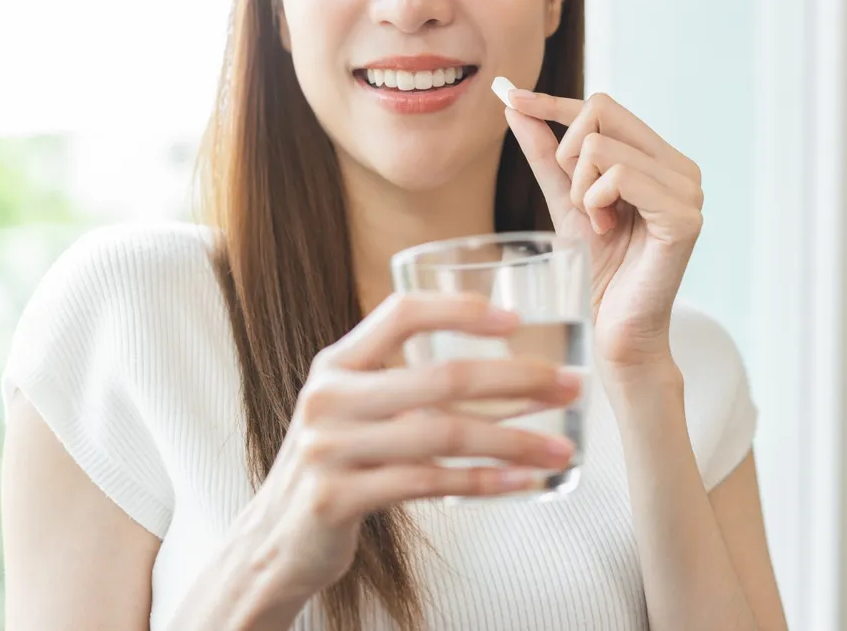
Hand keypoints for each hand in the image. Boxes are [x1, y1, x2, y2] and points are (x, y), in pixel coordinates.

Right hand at [227, 292, 579, 604]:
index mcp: (337, 363)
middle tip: (569, 386)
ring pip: (444, 434)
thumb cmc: (336, 464)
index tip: (515, 320)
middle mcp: (330, 396)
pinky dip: (485, 482)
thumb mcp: (354, 408)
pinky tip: (523, 481)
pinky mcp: (338, 497)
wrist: (278, 536)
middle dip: (517, 380)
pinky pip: (430, 483)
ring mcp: (329, 447)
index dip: (459, 310)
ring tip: (562, 448)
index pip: (401, 313)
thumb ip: (403, 383)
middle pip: (441, 377)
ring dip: (514, 440)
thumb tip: (504, 374)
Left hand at [506, 91, 702, 367]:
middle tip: (578, 202)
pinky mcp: (684, 216)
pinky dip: (597, 200)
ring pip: (604, 147)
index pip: (604, 107)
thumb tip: (515, 105)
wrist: (613, 330)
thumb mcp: (565, 202)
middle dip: (567, 155)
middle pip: (602, 111)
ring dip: (581, 188)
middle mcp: (681, 167)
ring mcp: (688, 190)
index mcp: (659, 159)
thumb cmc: (595, 272)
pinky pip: (622, 175)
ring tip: (597, 223)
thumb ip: (546, 156)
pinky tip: (606, 229)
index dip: (553, 102)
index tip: (509, 96)